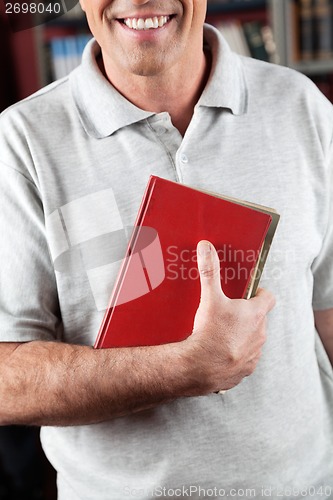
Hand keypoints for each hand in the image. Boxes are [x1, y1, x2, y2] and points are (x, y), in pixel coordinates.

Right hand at [182, 240, 275, 394]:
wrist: (200, 367)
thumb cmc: (209, 332)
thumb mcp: (209, 297)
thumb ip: (210, 271)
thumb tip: (206, 247)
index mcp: (256, 314)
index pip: (269, 297)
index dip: (259, 293)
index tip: (248, 294)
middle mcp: (260, 333)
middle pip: (258, 318)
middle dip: (246, 315)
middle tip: (226, 313)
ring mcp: (254, 353)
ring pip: (252, 339)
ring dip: (241, 335)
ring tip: (220, 333)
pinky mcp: (245, 370)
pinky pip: (244, 359)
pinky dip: (234, 355)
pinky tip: (218, 352)